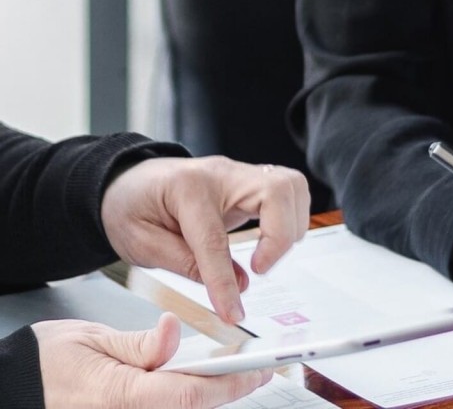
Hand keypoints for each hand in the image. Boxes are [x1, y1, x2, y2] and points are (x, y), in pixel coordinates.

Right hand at [34, 313, 270, 407]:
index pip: (191, 395)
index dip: (232, 384)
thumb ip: (138, 344)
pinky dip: (190, 398)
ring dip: (213, 395)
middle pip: (195, 408)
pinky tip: (207, 384)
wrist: (15, 386)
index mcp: (121, 396)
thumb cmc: (46, 363)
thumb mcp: (92, 340)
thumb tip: (170, 331)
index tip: (260, 370)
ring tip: (241, 374)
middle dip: (231, 390)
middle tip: (262, 370)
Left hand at [101, 157, 310, 322]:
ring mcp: (240, 174)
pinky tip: (274, 239)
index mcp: (186, 189)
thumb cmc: (129, 207)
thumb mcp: (140, 244)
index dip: (224, 281)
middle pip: (275, 194)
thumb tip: (237, 287)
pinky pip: (289, 191)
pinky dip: (291, 217)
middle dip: (279, 237)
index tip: (232, 312)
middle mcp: (221, 174)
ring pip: (291, 187)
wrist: (126, 180)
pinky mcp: (251, 182)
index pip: (216, 239)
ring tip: (268, 255)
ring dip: (291, 225)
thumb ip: (187, 265)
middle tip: (261, 268)